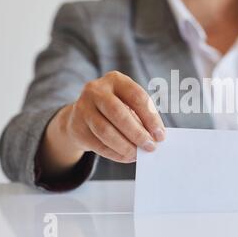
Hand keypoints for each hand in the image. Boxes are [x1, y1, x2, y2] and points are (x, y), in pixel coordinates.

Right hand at [39, 71, 164, 174]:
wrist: (81, 117)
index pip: (136, 96)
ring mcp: (83, 108)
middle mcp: (96, 90)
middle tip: (150, 147)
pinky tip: (126, 156)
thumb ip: (142, 117)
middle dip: (137, 133)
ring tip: (138, 154)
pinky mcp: (77, 127)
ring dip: (125, 146)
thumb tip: (155, 137)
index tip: (160, 135)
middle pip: (118, 113)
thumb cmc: (114, 110)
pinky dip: (115, 153)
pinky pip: (98, 144)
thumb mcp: (128, 105)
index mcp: (115, 80)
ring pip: (106, 131)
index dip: (151, 117)